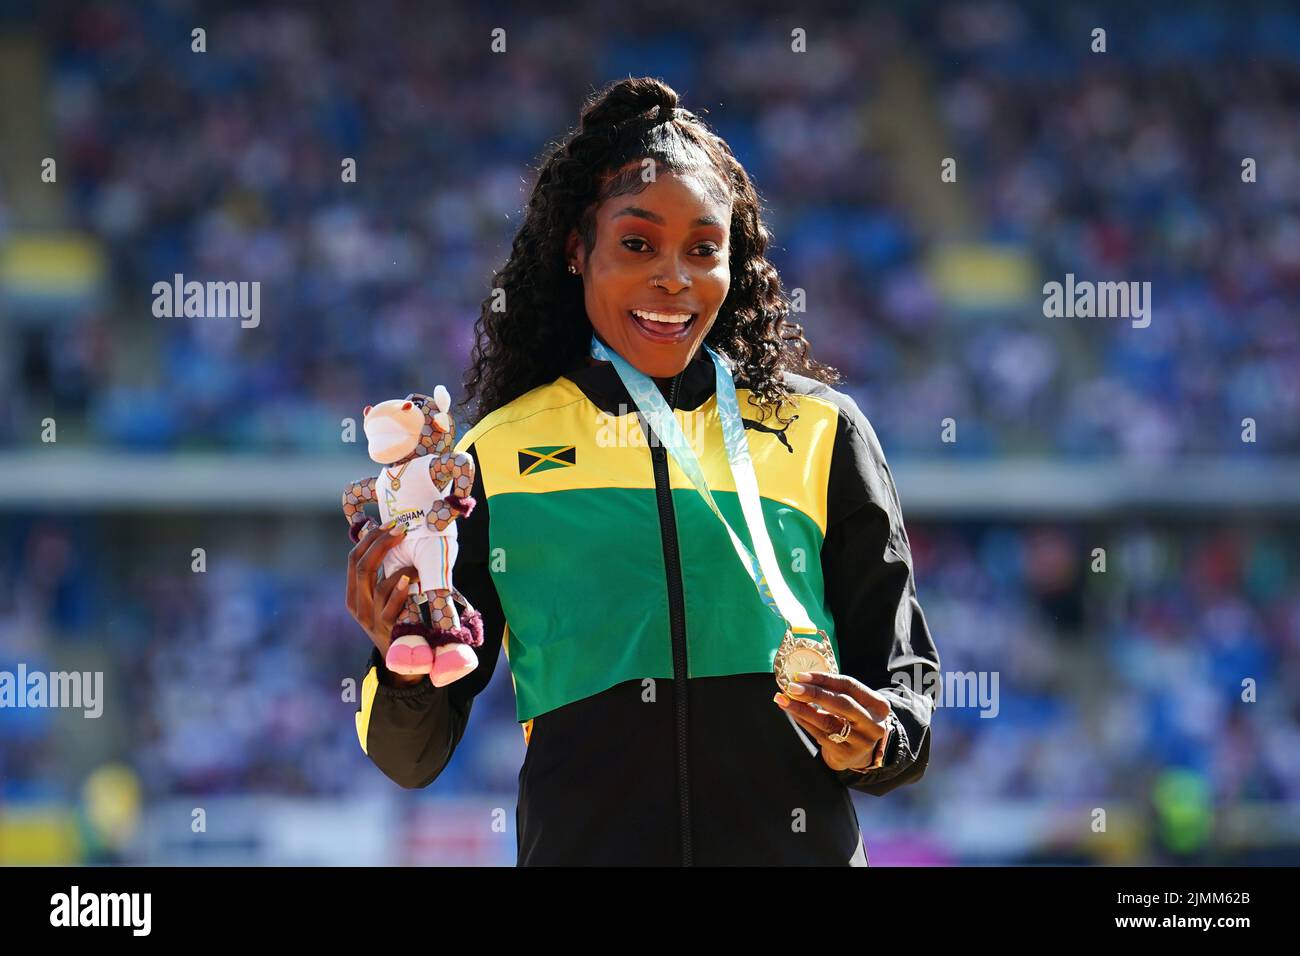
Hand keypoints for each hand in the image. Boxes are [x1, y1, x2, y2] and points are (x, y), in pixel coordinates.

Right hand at [345, 521, 423, 685]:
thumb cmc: (395, 620)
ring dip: (399, 567)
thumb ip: (382, 577)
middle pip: (362, 567)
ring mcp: (372, 620)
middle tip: (400, 529)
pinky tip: (411, 580)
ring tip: (416, 561)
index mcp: (353, 595)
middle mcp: (358, 607)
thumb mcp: (381, 598)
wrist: (400, 660)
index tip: (388, 524)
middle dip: (381, 544)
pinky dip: (401, 591)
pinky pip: (391, 607)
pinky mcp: (388, 630)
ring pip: (378, 586)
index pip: (354, 560)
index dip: (370, 540)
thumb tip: (391, 540)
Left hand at [774, 672, 892, 771]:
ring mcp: (861, 742)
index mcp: (879, 705)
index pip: (850, 686)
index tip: (801, 675)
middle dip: (814, 693)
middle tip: (791, 687)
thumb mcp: (855, 703)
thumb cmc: (853, 720)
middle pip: (841, 704)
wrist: (860, 753)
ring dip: (802, 709)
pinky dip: (803, 721)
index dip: (824, 679)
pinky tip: (792, 713)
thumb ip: (835, 691)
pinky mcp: (846, 754)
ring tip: (783, 699)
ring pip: (827, 721)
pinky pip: (819, 734)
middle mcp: (874, 724)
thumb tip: (801, 678)